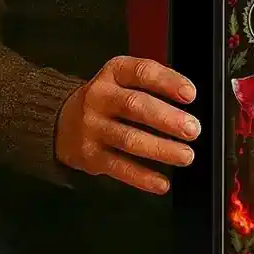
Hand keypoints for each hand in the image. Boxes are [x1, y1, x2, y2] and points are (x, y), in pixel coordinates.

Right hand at [55, 56, 198, 194]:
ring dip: (161, 149)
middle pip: (135, 106)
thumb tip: (188, 102)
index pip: (142, 71)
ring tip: (185, 155)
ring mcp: (92, 127)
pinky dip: (142, 177)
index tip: (190, 94)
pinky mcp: (89, 155)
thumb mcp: (123, 79)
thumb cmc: (107, 98)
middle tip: (192, 129)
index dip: (168, 82)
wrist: (60, 120)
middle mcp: (99, 97)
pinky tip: (162, 182)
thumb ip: (153, 84)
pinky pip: (118, 167)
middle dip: (167, 119)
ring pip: (128, 139)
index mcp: (113, 73)